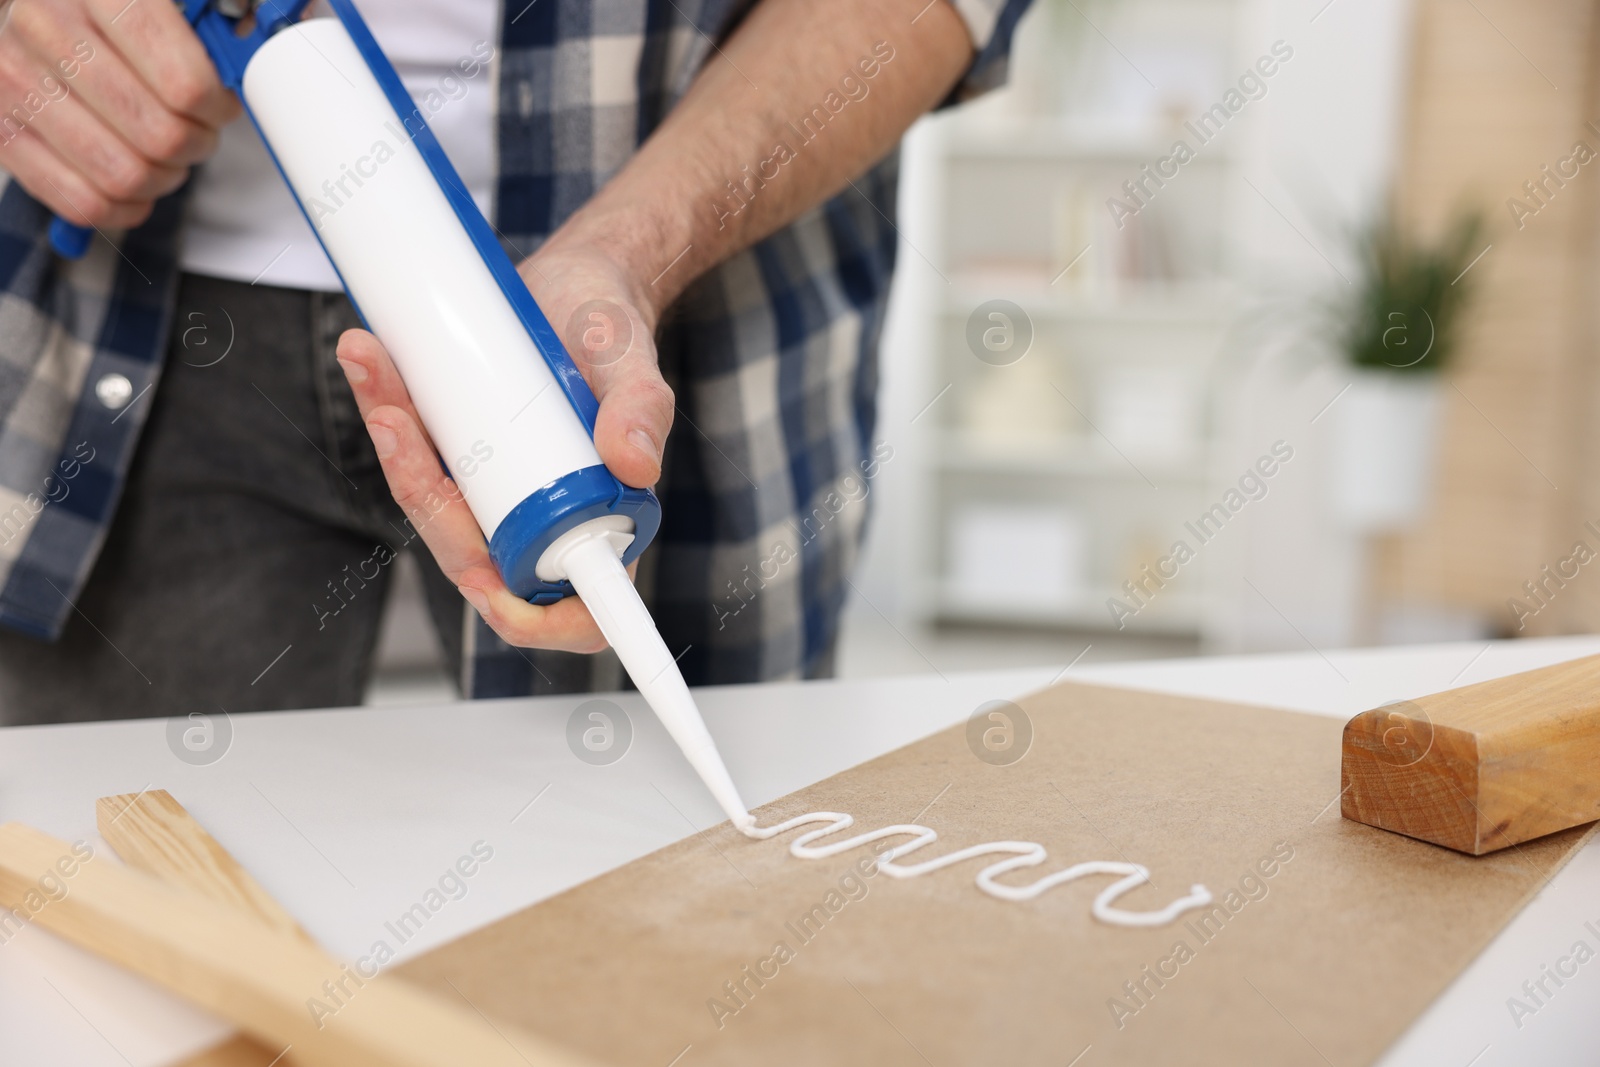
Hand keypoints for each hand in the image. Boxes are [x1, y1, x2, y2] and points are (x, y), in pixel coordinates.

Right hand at [0, 0, 238, 228]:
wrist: (38, 17)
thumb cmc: (112, 14)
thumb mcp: (168, 3)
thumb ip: (209, 26)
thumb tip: (244, 54)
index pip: (184, 85)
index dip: (215, 108)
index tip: (218, 106)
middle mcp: (45, 29)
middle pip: (159, 136)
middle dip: (194, 145)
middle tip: (195, 133)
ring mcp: (14, 82)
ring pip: (124, 175)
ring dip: (162, 177)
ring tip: (165, 156)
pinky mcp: (3, 133)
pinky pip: (83, 202)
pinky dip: (124, 207)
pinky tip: (135, 184)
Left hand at [335, 241, 674, 652]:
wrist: (582, 282)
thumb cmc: (615, 328)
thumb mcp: (635, 363)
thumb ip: (643, 410)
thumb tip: (634, 464)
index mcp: (600, 525)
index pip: (574, 611)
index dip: (528, 619)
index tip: (489, 591)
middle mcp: (545, 521)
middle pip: (475, 554)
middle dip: (423, 493)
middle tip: (396, 421)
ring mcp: (498, 491)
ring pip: (435, 504)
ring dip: (393, 447)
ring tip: (374, 369)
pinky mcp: (463, 455)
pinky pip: (419, 456)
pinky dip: (389, 413)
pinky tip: (371, 363)